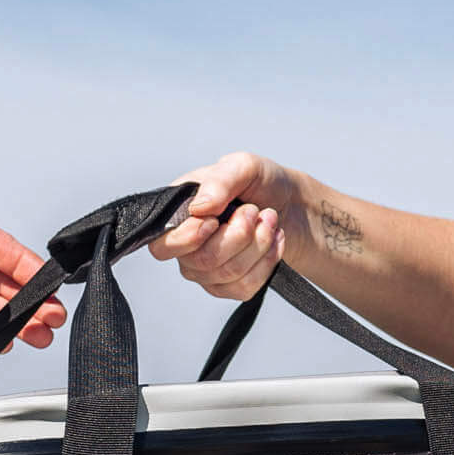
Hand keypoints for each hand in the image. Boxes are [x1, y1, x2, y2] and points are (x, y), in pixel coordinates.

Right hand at [148, 150, 302, 300]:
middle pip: (203, 261)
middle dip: (239, 235)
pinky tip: (273, 241)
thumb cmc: (261, 183)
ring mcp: (206, 271)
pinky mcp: (229, 286)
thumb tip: (199, 208)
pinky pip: (244, 287)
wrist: (290, 203)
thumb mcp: (242, 167)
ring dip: (259, 244)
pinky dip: (267, 261)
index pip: (163, 246)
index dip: (190, 237)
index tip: (216, 218)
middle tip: (254, 211)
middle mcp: (186, 248)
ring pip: (228, 274)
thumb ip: (220, 181)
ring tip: (269, 220)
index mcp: (177, 216)